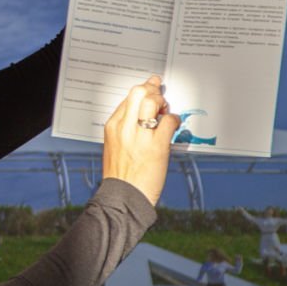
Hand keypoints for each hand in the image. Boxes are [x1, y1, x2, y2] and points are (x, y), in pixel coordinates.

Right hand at [102, 75, 177, 205]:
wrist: (123, 197)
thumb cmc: (121, 175)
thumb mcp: (114, 146)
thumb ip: (125, 128)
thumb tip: (143, 114)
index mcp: (112, 127)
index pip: (127, 98)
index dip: (142, 91)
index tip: (150, 88)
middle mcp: (124, 128)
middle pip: (138, 93)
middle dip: (152, 90)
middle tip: (160, 96)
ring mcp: (140, 136)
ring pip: (152, 101)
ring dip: (162, 102)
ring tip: (165, 110)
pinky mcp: (156, 146)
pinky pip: (169, 121)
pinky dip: (174, 119)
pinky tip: (173, 125)